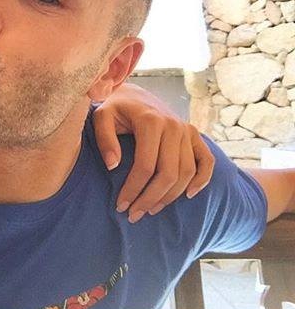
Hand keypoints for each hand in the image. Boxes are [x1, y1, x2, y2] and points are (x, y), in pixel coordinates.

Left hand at [93, 83, 214, 222]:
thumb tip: (113, 166)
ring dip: (170, 196)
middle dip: (150, 199)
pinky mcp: (194, 134)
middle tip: (134, 215)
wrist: (133, 93)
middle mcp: (173, 126)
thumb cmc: (114, 108)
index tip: (121, 205)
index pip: (145, 166)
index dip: (133, 189)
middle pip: (168, 174)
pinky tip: (188, 195)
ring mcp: (186, 130)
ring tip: (151, 209)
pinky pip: (206, 160)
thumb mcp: (102, 117)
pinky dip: (202, 180)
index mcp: (150, 121)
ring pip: (186, 172)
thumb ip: (104, 139)